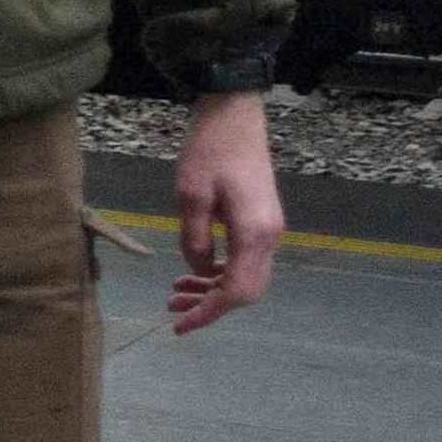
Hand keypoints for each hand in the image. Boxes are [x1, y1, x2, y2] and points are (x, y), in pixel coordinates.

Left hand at [170, 90, 283, 334]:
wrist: (235, 115)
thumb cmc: (210, 149)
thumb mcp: (190, 195)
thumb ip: (193, 238)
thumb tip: (196, 270)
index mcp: (254, 233)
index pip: (235, 291)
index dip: (208, 313)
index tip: (180, 326)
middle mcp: (269, 236)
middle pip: (246, 290)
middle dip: (210, 305)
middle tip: (172, 309)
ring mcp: (269, 228)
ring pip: (246, 276)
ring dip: (213, 290)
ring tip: (175, 294)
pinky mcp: (261, 220)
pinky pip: (244, 260)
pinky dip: (219, 272)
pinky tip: (193, 271)